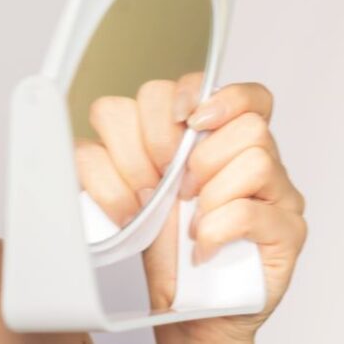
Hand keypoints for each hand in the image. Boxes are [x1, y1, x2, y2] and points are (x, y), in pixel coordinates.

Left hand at [74, 76, 307, 342]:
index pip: (211, 83)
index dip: (185, 94)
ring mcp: (275, 189)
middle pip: (232, 111)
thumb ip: (112, 154)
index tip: (165, 121)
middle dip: (178, 147)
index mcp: (206, 135)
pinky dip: (216, 228)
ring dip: (205, 189)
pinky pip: (251, 209)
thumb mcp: (122, 189)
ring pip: (253, 151)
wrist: (185, 307)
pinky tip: (202, 242)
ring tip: (188, 216)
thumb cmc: (160, 244)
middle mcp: (246, 154)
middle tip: (161, 183)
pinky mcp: (287, 229)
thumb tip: (103, 135)